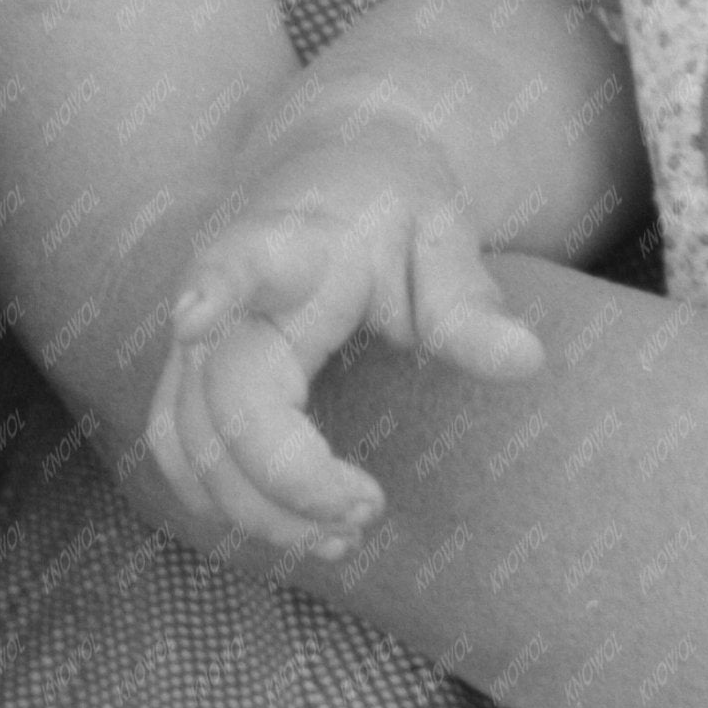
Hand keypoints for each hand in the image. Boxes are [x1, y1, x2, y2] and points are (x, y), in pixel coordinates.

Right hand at [147, 133, 544, 556]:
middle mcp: (226, 294)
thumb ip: (470, 303)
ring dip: (255, 510)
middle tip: (370, 507)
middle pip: (223, 398)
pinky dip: (227, 506)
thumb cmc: (391, 209)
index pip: (243, 260)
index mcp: (291, 244)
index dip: (215, 286)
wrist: (333, 171)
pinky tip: (298, 528)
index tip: (194, 317)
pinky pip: (180, 454)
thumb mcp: (442, 236)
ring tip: (342, 536)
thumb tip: (526, 361)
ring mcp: (195, 339)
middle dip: (288, 475)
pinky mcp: (188, 378)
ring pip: (190, 442)